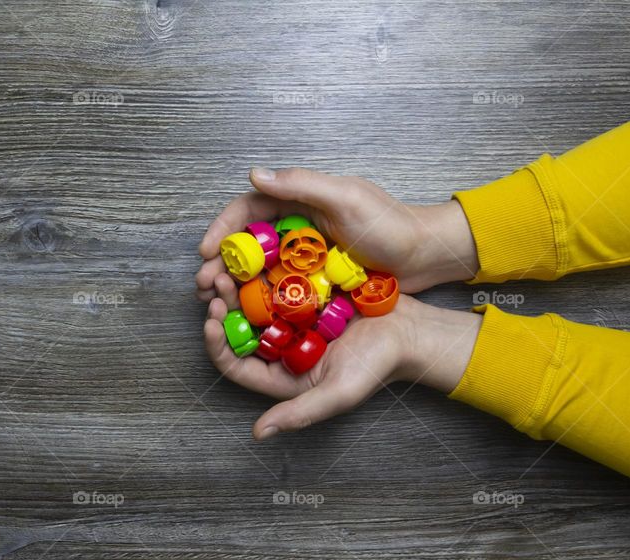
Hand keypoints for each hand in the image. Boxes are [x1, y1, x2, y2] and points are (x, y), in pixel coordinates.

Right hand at [196, 167, 478, 300]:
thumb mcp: (346, 199)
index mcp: (300, 200)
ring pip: (260, 268)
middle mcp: (298, 226)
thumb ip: (301, 184)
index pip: (249, 209)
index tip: (205, 251)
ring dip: (236, 285)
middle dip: (222, 262)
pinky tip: (248, 315)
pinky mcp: (316, 280)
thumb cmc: (390, 225)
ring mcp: (306, 255)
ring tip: (218, 303)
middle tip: (204, 285)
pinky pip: (282, 289)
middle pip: (248, 242)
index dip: (223, 228)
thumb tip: (254, 175)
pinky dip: (262, 300)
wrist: (425, 257)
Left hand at [203, 281, 481, 439]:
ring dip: (237, 284)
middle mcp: (281, 348)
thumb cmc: (378, 366)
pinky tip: (256, 254)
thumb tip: (258, 434)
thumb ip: (299, 413)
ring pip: (252, 301)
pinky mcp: (305, 295)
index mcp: (281, 374)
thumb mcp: (339, 394)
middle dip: (222, 306)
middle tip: (216, 282)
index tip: (210, 321)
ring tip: (229, 265)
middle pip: (239, 328)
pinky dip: (263, 269)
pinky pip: (276, 281)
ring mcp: (292, 320)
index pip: (235, 364)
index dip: (217, 343)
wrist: (410, 332)